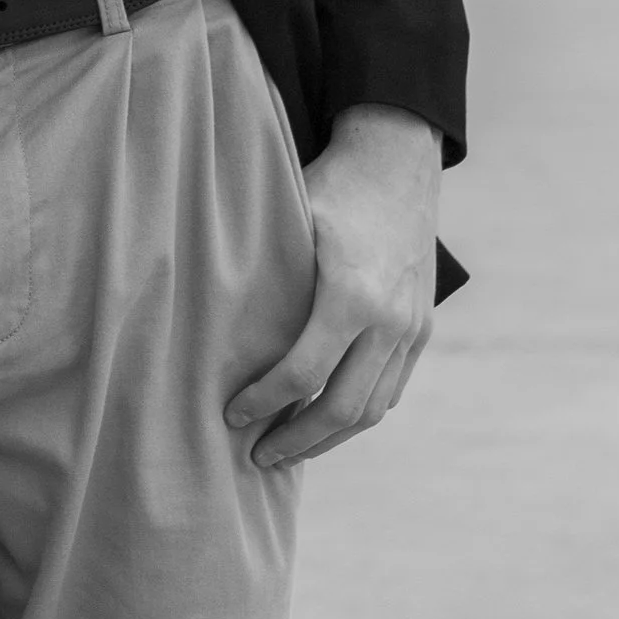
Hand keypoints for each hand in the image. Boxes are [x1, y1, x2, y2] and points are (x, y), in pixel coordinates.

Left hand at [226, 102, 439, 468]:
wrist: (397, 160)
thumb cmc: (329, 186)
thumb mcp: (289, 220)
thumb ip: (259, 274)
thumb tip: (197, 316)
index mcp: (350, 296)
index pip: (302, 373)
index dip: (263, 403)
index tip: (230, 417)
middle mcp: (389, 321)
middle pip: (342, 409)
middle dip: (297, 441)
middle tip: (257, 458)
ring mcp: (412, 328)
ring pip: (373, 409)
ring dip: (330, 438)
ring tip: (289, 449)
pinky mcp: (422, 329)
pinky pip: (392, 390)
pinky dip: (359, 414)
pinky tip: (325, 421)